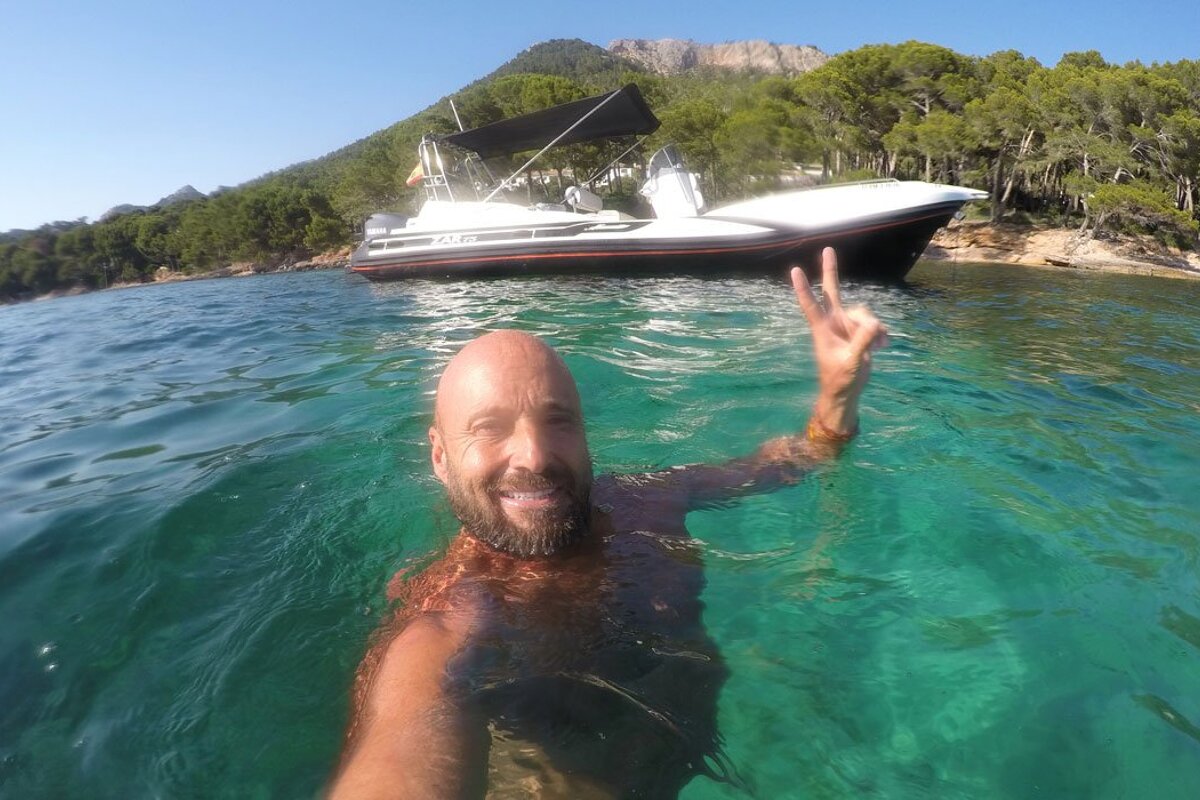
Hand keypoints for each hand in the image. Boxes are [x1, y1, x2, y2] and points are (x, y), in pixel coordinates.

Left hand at [790, 247, 888, 435]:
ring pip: (864, 312)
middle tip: (826, 248)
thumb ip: (862, 340)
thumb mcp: (852, 361)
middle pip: (832, 290)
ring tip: (877, 346)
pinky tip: (882, 347)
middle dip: (830, 270)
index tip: (795, 271)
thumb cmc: (841, 378)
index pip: (811, 304)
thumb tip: (873, 323)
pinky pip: (875, 324)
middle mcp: (833, 322)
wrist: (847, 390)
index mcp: (822, 329)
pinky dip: (881, 334)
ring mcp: (847, 325)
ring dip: (874, 328)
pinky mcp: (860, 332)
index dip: (804, 288)